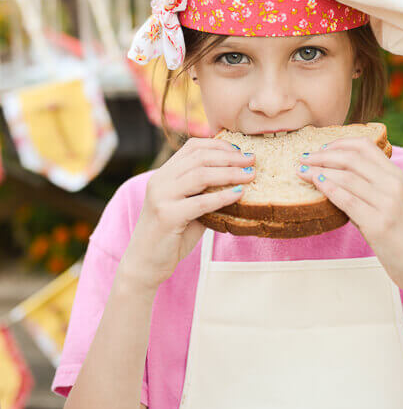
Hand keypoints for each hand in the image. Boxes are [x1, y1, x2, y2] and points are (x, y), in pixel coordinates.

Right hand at [121, 137, 255, 290]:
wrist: (145, 264)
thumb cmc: (171, 235)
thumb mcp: (189, 207)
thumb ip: (206, 192)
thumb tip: (240, 180)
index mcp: (164, 174)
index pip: (192, 146)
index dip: (219, 145)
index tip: (240, 151)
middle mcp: (160, 181)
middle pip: (199, 157)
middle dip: (229, 157)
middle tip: (252, 160)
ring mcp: (161, 197)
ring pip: (200, 175)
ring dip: (230, 173)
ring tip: (250, 175)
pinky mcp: (166, 216)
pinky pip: (200, 202)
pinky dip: (222, 196)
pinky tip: (239, 194)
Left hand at [297, 137, 402, 293]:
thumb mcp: (392, 202)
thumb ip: (370, 187)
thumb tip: (334, 175)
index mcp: (396, 175)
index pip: (365, 146)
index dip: (339, 142)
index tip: (321, 148)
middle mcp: (393, 185)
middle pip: (351, 158)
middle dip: (322, 155)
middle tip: (303, 158)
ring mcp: (386, 204)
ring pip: (346, 177)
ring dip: (318, 171)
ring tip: (301, 171)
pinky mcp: (378, 224)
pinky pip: (346, 200)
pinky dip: (327, 189)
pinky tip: (315, 184)